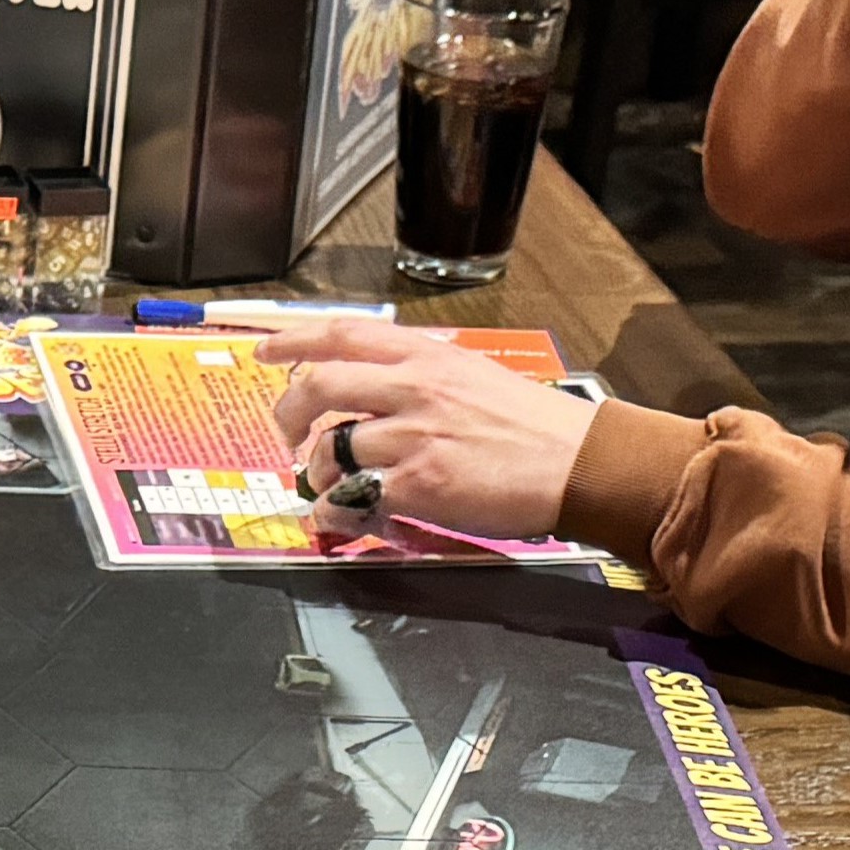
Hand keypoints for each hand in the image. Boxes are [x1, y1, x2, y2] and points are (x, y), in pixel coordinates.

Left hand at [255, 320, 602, 541]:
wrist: (581, 463)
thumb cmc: (538, 427)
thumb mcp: (476, 377)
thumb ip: (423, 376)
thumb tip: (377, 389)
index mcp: (428, 356)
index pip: (343, 333)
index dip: (294, 339)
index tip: (267, 349)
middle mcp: (415, 387)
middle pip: (319, 385)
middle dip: (288, 412)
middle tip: (287, 434)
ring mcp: (414, 435)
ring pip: (330, 447)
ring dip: (317, 472)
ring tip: (329, 484)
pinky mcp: (420, 484)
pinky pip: (352, 496)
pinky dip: (337, 510)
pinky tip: (346, 515)